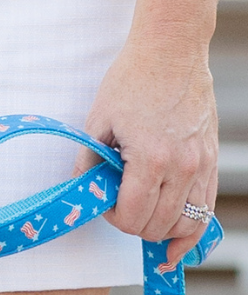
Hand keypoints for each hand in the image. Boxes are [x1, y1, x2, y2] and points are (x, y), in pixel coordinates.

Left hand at [75, 33, 217, 264]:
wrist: (172, 49)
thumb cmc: (131, 82)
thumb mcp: (96, 123)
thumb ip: (88, 165)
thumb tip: (83, 195)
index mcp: (150, 159)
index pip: (131, 219)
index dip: (113, 220)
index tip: (106, 202)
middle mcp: (182, 166)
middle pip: (156, 227)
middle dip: (133, 226)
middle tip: (120, 204)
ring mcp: (202, 164)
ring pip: (185, 225)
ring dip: (160, 230)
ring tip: (144, 220)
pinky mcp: (211, 159)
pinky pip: (205, 209)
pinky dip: (191, 229)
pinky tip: (175, 244)